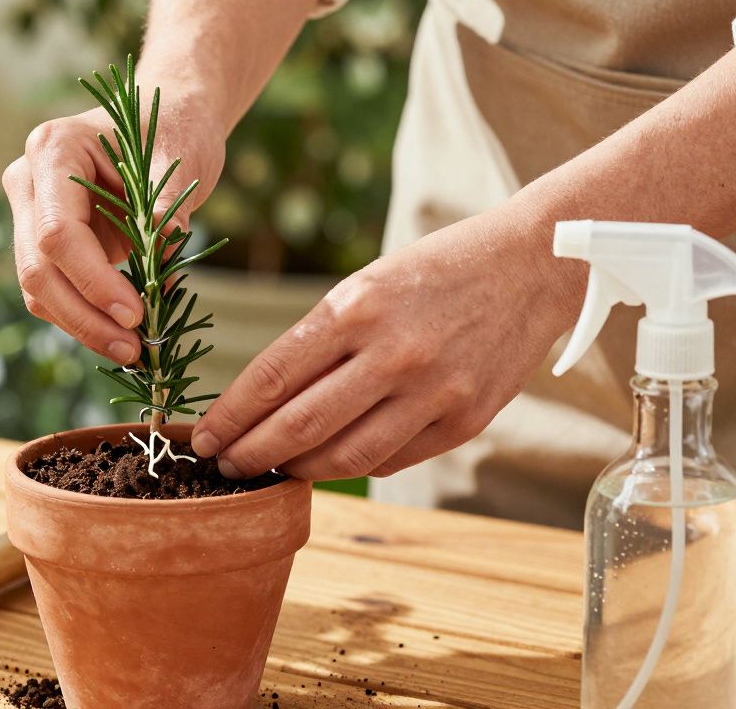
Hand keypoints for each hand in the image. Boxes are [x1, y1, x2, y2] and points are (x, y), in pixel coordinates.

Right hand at [3, 94, 226, 363]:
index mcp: (54, 148)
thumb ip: (167, 210)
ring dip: (83, 326)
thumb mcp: (180, 159)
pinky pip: (54, 293)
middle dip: (85, 316)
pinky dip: (85, 318)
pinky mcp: (45, 244)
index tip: (135, 314)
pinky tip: (120, 335)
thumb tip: (165, 266)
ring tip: (132, 351)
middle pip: (38, 268)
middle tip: (134, 350)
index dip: (93, 281)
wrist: (165, 120)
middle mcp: (29, 181)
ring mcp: (30, 214)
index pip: (57, 232)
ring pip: (39, 289)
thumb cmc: (174, 129)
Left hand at [190, 207, 585, 480]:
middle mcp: (393, 353)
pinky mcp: (465, 420)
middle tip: (226, 468)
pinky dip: (354, 464)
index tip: (204, 437)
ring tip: (275, 469)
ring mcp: (433, 391)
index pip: (272, 378)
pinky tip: (332, 460)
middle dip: (252, 454)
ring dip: (300, 470)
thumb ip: (319, 342)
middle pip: (300, 426)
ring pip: (346, 457)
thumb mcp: (365, 286)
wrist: (531, 265)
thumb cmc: (433, 273)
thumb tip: (264, 402)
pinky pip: (392, 459)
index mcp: (355, 308)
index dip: (230, 417)